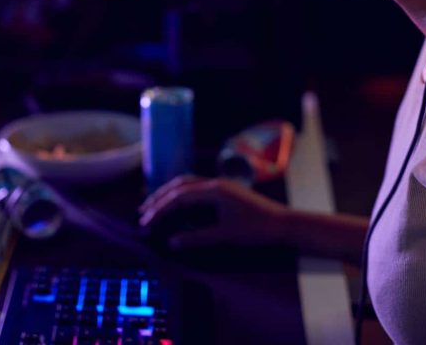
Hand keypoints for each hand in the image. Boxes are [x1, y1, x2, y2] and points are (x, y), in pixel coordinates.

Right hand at [138, 175, 287, 249]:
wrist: (282, 223)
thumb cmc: (256, 229)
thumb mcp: (225, 236)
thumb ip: (197, 238)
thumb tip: (172, 242)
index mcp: (214, 190)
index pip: (179, 196)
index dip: (160, 209)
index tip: (146, 221)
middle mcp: (215, 183)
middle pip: (180, 185)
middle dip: (160, 197)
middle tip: (143, 211)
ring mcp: (220, 185)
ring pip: (188, 183)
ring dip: (170, 194)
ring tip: (155, 206)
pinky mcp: (225, 191)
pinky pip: (197, 188)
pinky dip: (182, 194)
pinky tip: (177, 206)